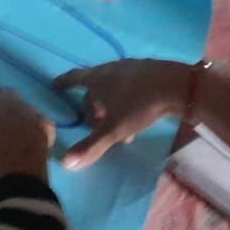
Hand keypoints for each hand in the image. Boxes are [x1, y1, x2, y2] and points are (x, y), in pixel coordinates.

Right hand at [0, 85, 54, 180]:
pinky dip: (35, 134)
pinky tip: (29, 145)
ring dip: (17, 122)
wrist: (9, 145)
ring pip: (23, 113)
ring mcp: (30, 111)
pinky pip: (40, 128)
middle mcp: (12, 97)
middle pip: (5, 100)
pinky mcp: (44, 127)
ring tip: (9, 139)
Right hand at [53, 59, 190, 169]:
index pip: (74, 78)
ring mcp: (129, 67)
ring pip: (112, 88)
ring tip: (120, 128)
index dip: (63, 83)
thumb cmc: (138, 105)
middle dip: (93, 107)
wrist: (175, 85)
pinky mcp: (147, 70)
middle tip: (96, 126)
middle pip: (94, 87)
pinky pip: (129, 86)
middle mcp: (110, 68)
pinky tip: (138, 116)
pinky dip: (126, 100)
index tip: (54, 85)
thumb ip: (91, 145)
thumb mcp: (113, 129)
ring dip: (111, 107)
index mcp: (97, 78)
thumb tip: (64, 162)